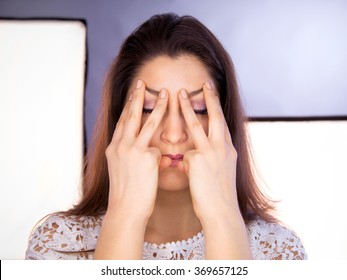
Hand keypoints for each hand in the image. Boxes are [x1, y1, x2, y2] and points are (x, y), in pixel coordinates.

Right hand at [105, 80, 168, 218]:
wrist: (126, 210)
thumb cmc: (126, 193)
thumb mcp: (123, 170)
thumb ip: (134, 156)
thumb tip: (153, 151)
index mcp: (114, 148)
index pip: (122, 122)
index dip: (128, 106)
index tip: (133, 93)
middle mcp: (120, 146)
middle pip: (131, 116)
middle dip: (137, 97)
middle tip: (142, 82)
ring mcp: (132, 151)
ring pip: (148, 123)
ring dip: (158, 107)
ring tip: (166, 93)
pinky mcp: (146, 158)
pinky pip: (159, 152)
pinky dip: (162, 159)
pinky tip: (158, 171)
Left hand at [178, 82, 250, 258]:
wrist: (221, 212)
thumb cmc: (219, 195)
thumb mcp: (221, 172)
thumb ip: (210, 157)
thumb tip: (194, 154)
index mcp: (228, 150)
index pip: (222, 123)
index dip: (217, 107)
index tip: (213, 92)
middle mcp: (222, 148)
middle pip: (216, 117)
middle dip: (210, 98)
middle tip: (205, 83)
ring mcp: (211, 153)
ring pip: (197, 126)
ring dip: (187, 108)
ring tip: (178, 94)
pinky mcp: (198, 161)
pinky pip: (184, 157)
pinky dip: (184, 167)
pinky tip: (192, 180)